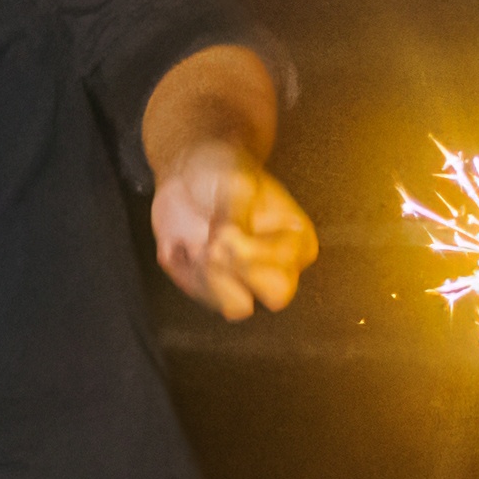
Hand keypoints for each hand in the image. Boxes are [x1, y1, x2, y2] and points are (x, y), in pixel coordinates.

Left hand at [150, 137, 319, 321]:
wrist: (190, 172)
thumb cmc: (223, 171)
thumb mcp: (234, 182)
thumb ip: (236, 213)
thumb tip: (225, 240)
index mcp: (298, 240)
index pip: (288, 266)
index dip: (251, 253)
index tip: (223, 230)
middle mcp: (278, 267)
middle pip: (277, 296)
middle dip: (239, 270)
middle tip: (212, 243)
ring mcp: (246, 281)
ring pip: (238, 308)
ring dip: (210, 277)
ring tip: (195, 243)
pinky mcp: (214, 287)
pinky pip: (203, 298)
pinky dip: (186, 274)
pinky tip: (180, 245)